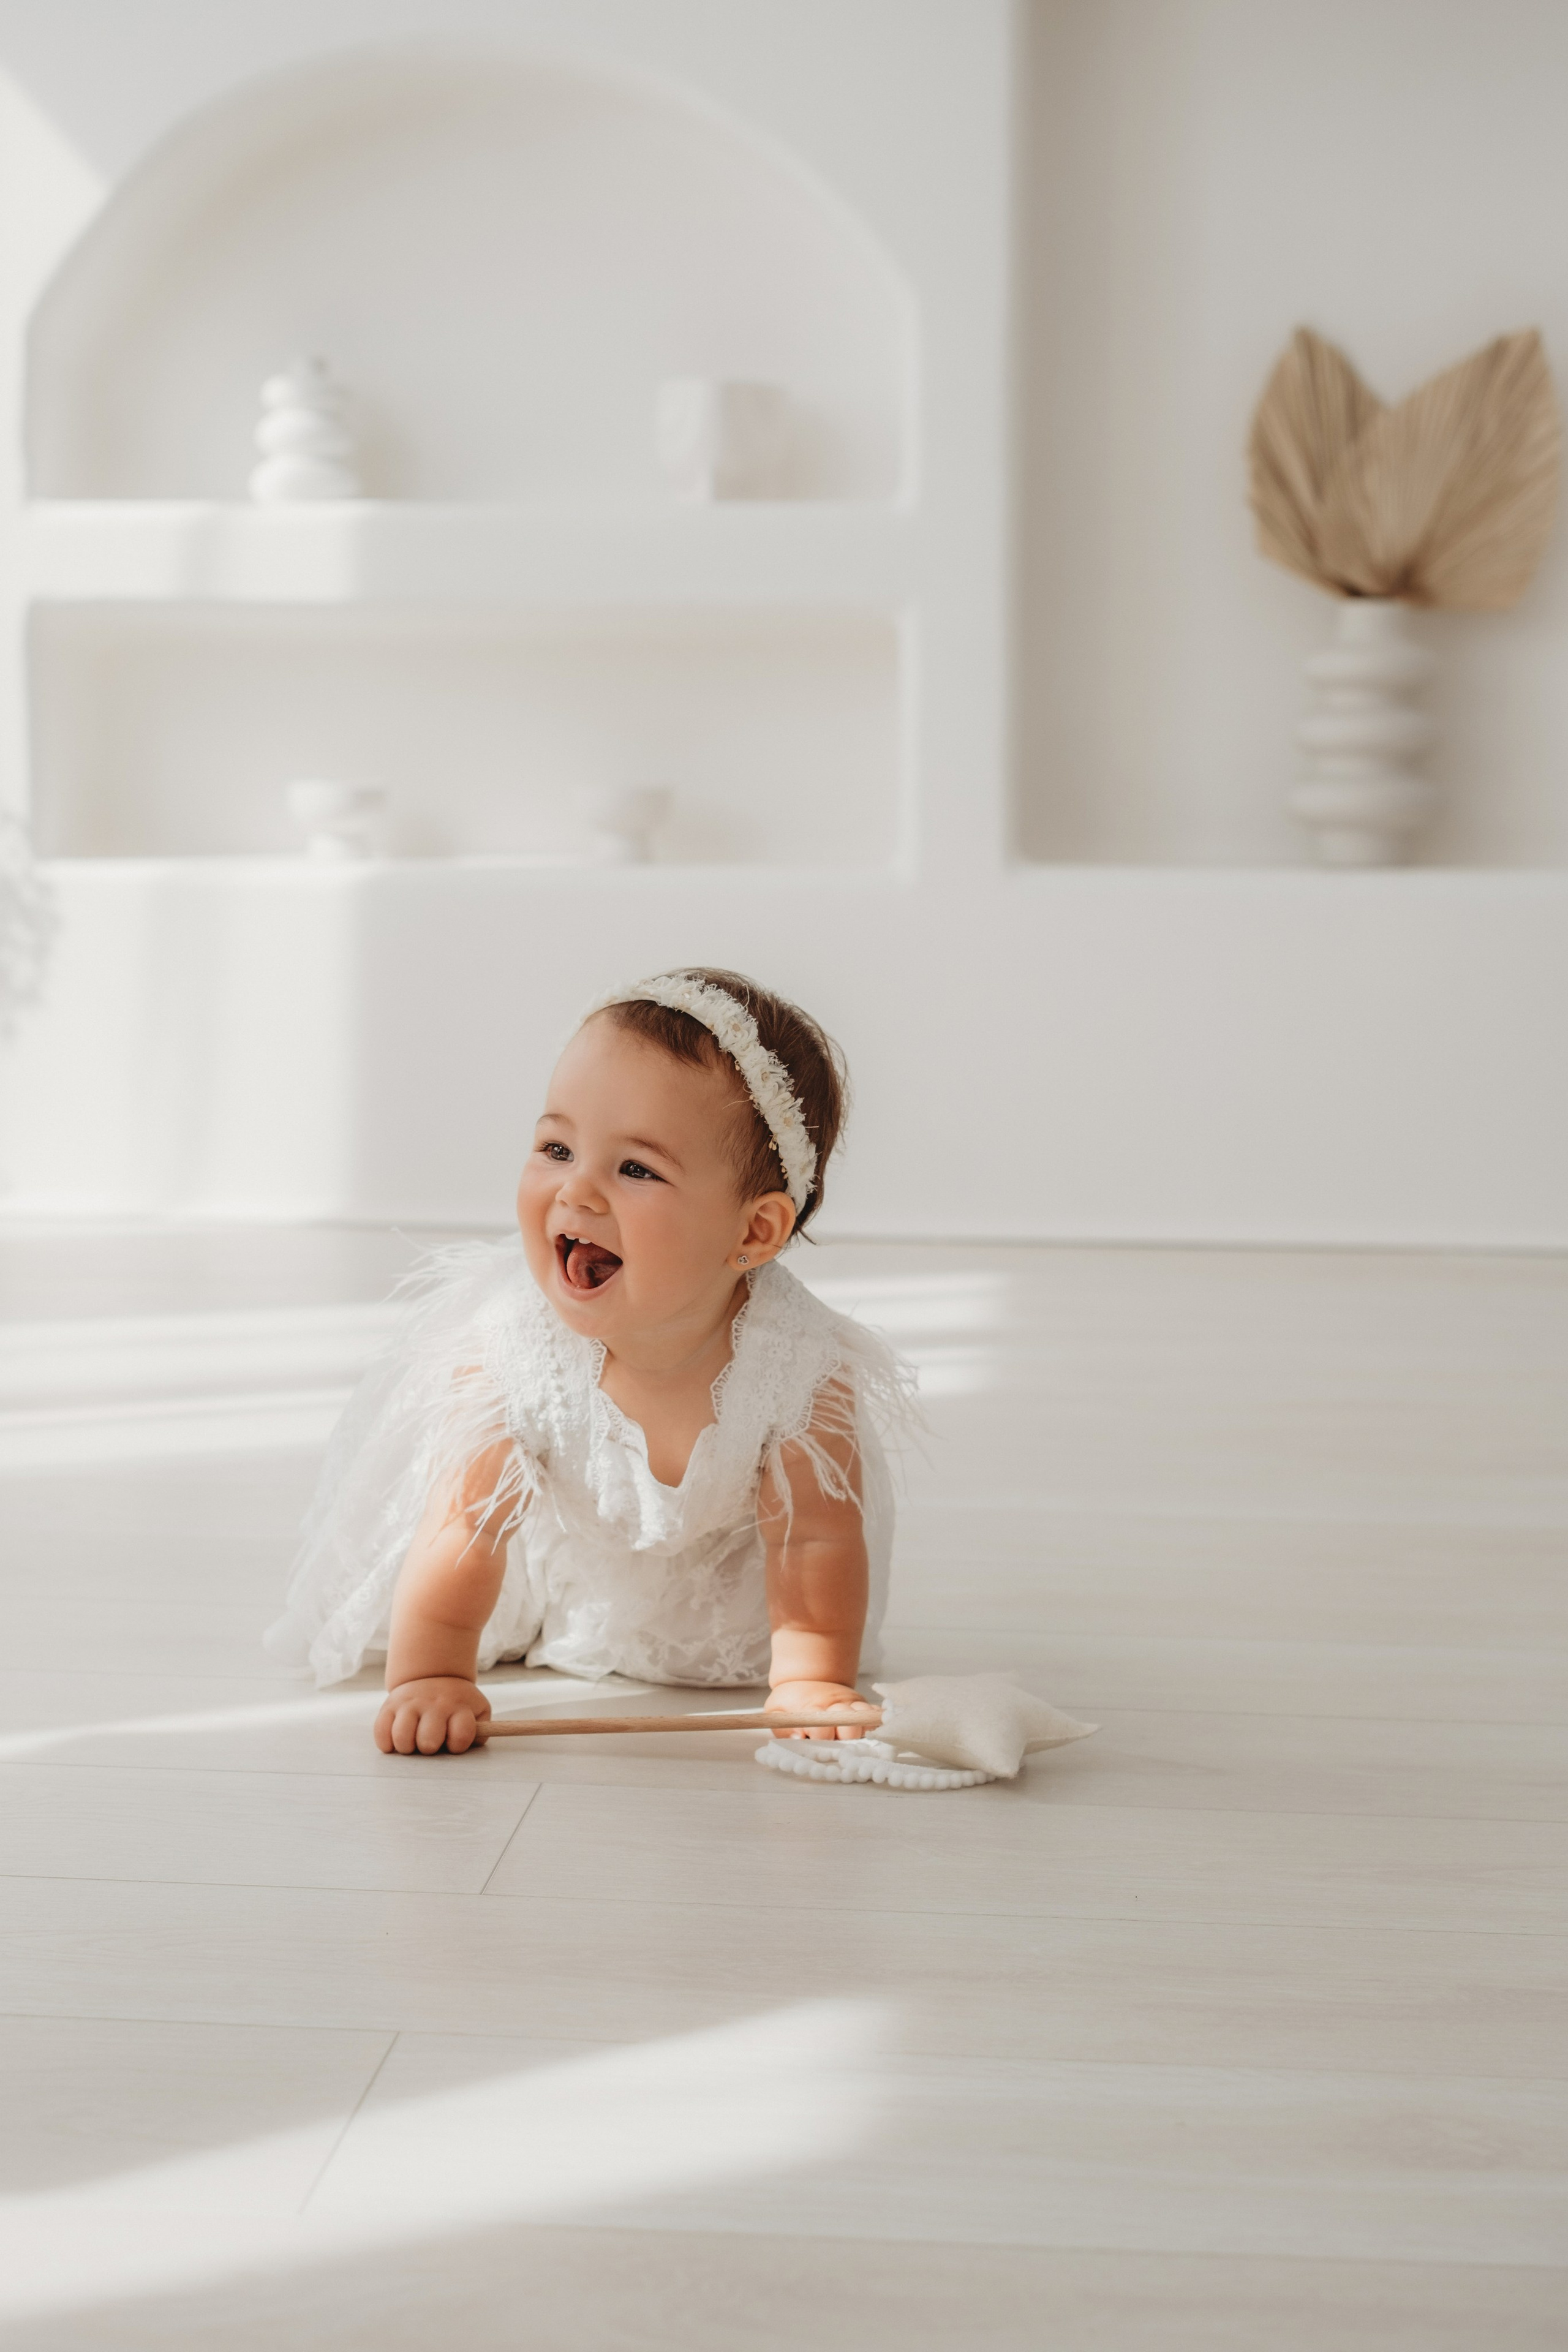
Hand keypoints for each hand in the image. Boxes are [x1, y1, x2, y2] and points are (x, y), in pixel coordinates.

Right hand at [375, 1677, 491, 1754]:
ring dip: (407, 1747)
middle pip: (428, 1741)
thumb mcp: (477, 1711)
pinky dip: (387, 1743)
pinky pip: (381, 1733)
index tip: (454, 1742)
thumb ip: (480, 1731)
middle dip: (430, 1748)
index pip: (461, 1735)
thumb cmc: (457, 1704)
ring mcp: (409, 1704)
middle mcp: (433, 1704)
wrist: (433, 1675)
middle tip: (431, 1741)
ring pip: (402, 1738)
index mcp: (458, 1707)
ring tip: (414, 1741)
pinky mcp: (389, 1706)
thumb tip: (471, 1746)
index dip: (457, 1745)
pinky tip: (397, 1739)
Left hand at [765, 1680, 879, 1741]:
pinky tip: (869, 1732)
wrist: (807, 1678)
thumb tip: (798, 1739)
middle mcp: (836, 1707)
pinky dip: (876, 1723)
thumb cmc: (791, 1701)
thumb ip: (784, 1729)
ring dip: (862, 1733)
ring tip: (853, 1741)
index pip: (822, 1730)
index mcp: (813, 1709)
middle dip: (845, 1741)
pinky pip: (876, 1714)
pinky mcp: (863, 1704)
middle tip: (837, 1747)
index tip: (815, 1744)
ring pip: (866, 1719)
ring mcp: (852, 1705)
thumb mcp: (777, 1711)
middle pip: (850, 1727)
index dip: (820, 1740)